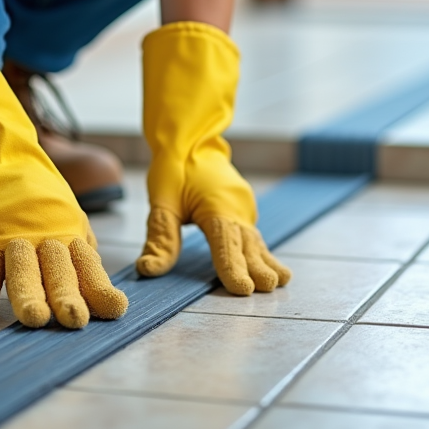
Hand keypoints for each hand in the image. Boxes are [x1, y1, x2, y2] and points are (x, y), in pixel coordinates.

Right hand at [0, 56, 127, 327]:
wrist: (6, 159)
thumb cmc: (43, 200)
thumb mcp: (71, 221)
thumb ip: (81, 254)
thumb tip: (99, 292)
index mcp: (70, 235)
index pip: (88, 266)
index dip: (101, 289)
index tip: (117, 310)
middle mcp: (46, 236)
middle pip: (58, 269)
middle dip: (67, 295)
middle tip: (76, 321)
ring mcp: (14, 235)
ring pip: (22, 267)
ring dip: (28, 293)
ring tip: (35, 319)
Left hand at [138, 150, 290, 294]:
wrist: (191, 139)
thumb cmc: (174, 168)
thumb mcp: (162, 201)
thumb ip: (160, 238)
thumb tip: (148, 270)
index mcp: (216, 207)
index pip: (226, 243)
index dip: (233, 268)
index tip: (243, 289)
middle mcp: (236, 207)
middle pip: (247, 244)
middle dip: (258, 268)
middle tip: (268, 288)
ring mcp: (243, 205)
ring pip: (254, 239)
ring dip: (266, 261)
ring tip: (280, 281)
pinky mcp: (243, 206)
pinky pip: (252, 232)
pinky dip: (259, 250)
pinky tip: (268, 265)